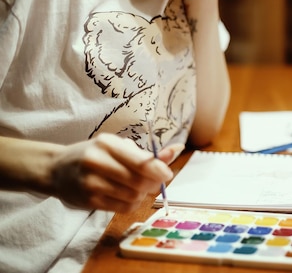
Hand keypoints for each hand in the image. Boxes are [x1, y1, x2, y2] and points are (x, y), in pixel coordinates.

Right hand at [49, 133, 175, 211]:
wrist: (56, 169)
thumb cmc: (94, 154)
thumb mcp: (116, 146)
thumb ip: (145, 152)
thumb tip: (175, 151)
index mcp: (106, 144)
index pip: (139, 161)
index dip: (158, 170)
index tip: (167, 174)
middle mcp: (97, 163)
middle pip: (138, 181)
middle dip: (153, 183)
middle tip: (155, 182)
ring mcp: (91, 184)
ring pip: (133, 195)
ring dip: (143, 194)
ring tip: (140, 187)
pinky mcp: (90, 201)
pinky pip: (123, 207)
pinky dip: (133, 203)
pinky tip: (129, 196)